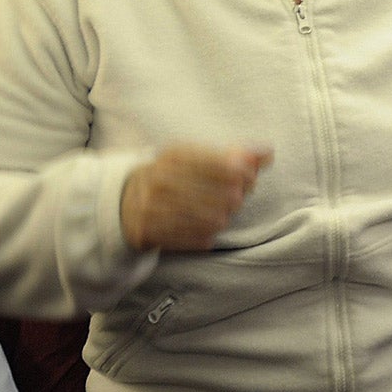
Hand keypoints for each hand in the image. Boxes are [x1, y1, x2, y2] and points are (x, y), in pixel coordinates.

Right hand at [120, 145, 271, 251]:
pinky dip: (206, 235)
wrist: (124, 199)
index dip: (244, 173)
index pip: (222, 164)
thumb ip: (235, 154)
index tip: (249, 178)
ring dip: (223, 217)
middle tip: (235, 198)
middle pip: (223, 193)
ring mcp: (151, 206)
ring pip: (212, 218)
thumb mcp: (197, 158)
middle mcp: (160, 178)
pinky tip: (207, 230)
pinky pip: (194, 239)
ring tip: (221, 214)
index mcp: (174, 156)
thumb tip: (267, 152)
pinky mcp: (147, 231)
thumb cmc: (174, 176)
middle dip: (236, 197)